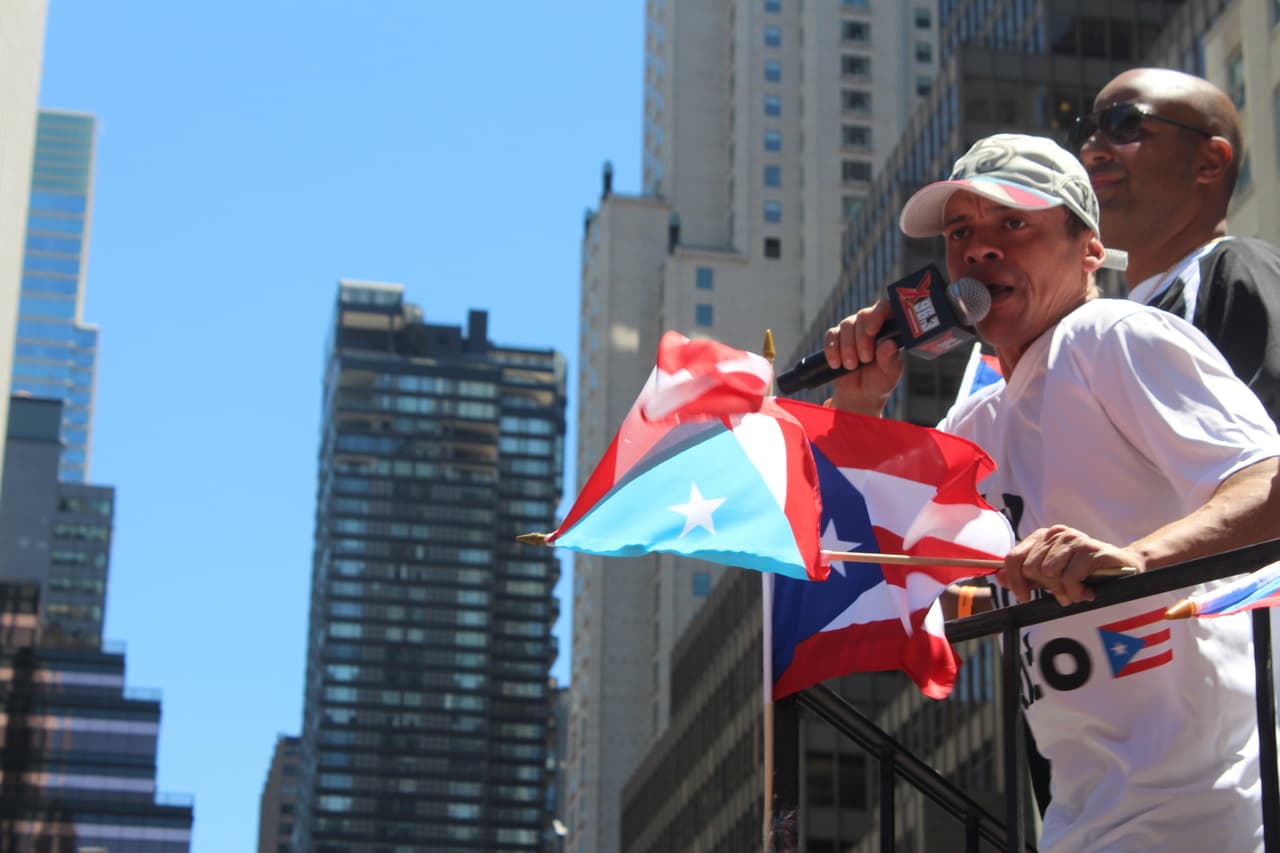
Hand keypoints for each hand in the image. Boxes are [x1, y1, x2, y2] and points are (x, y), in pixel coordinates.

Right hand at [823, 300, 902, 415]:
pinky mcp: (836, 338)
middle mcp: (869, 324)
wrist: (860, 393)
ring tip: (852, 366)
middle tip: (865, 359)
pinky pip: (831, 336)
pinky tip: (837, 364)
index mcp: (888, 328)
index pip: (884, 309)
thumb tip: (889, 344)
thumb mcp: (889, 373)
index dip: (877, 315)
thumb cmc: (880, 380)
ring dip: (848, 347)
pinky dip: (832, 350)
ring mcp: (852, 329)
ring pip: (846, 325)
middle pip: (863, 316)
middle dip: (861, 338)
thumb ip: (890, 359)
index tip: (872, 331)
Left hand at [1000, 524, 1145, 605]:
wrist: (1124, 568)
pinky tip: (1088, 590)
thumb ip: (1026, 576)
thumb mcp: (1052, 575)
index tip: (1024, 597)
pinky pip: (1070, 577)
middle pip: (1031, 568)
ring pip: (1049, 573)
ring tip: (1077, 589)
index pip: (1013, 558)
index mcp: (1042, 537)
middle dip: (1046, 587)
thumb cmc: (1085, 572)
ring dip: (1064, 590)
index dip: (1014, 581)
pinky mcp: (1089, 549)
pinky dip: (1078, 591)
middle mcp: (1055, 533)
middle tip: (1064, 591)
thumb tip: (999, 578)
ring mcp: (1072, 539)